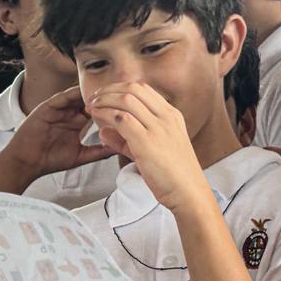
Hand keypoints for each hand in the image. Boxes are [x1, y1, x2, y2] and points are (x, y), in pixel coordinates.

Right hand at [5, 86, 112, 180]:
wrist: (27, 163)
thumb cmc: (51, 160)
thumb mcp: (81, 156)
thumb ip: (99, 152)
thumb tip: (119, 151)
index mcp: (78, 122)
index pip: (98, 109)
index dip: (111, 107)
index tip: (128, 107)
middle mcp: (69, 112)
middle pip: (90, 99)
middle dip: (104, 97)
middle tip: (120, 94)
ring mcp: (59, 109)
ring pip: (78, 96)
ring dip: (91, 94)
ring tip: (105, 92)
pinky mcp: (47, 107)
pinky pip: (62, 98)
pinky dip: (72, 95)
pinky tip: (84, 95)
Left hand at [88, 81, 210, 211]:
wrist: (188, 192)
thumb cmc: (173, 176)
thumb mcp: (153, 150)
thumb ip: (127, 140)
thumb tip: (103, 131)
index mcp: (172, 116)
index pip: (144, 89)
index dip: (120, 88)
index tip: (106, 95)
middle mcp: (166, 117)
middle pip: (133, 88)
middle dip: (109, 90)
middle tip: (94, 97)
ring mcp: (158, 128)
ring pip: (126, 100)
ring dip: (104, 100)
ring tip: (91, 106)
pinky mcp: (147, 141)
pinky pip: (121, 118)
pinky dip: (105, 114)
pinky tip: (96, 117)